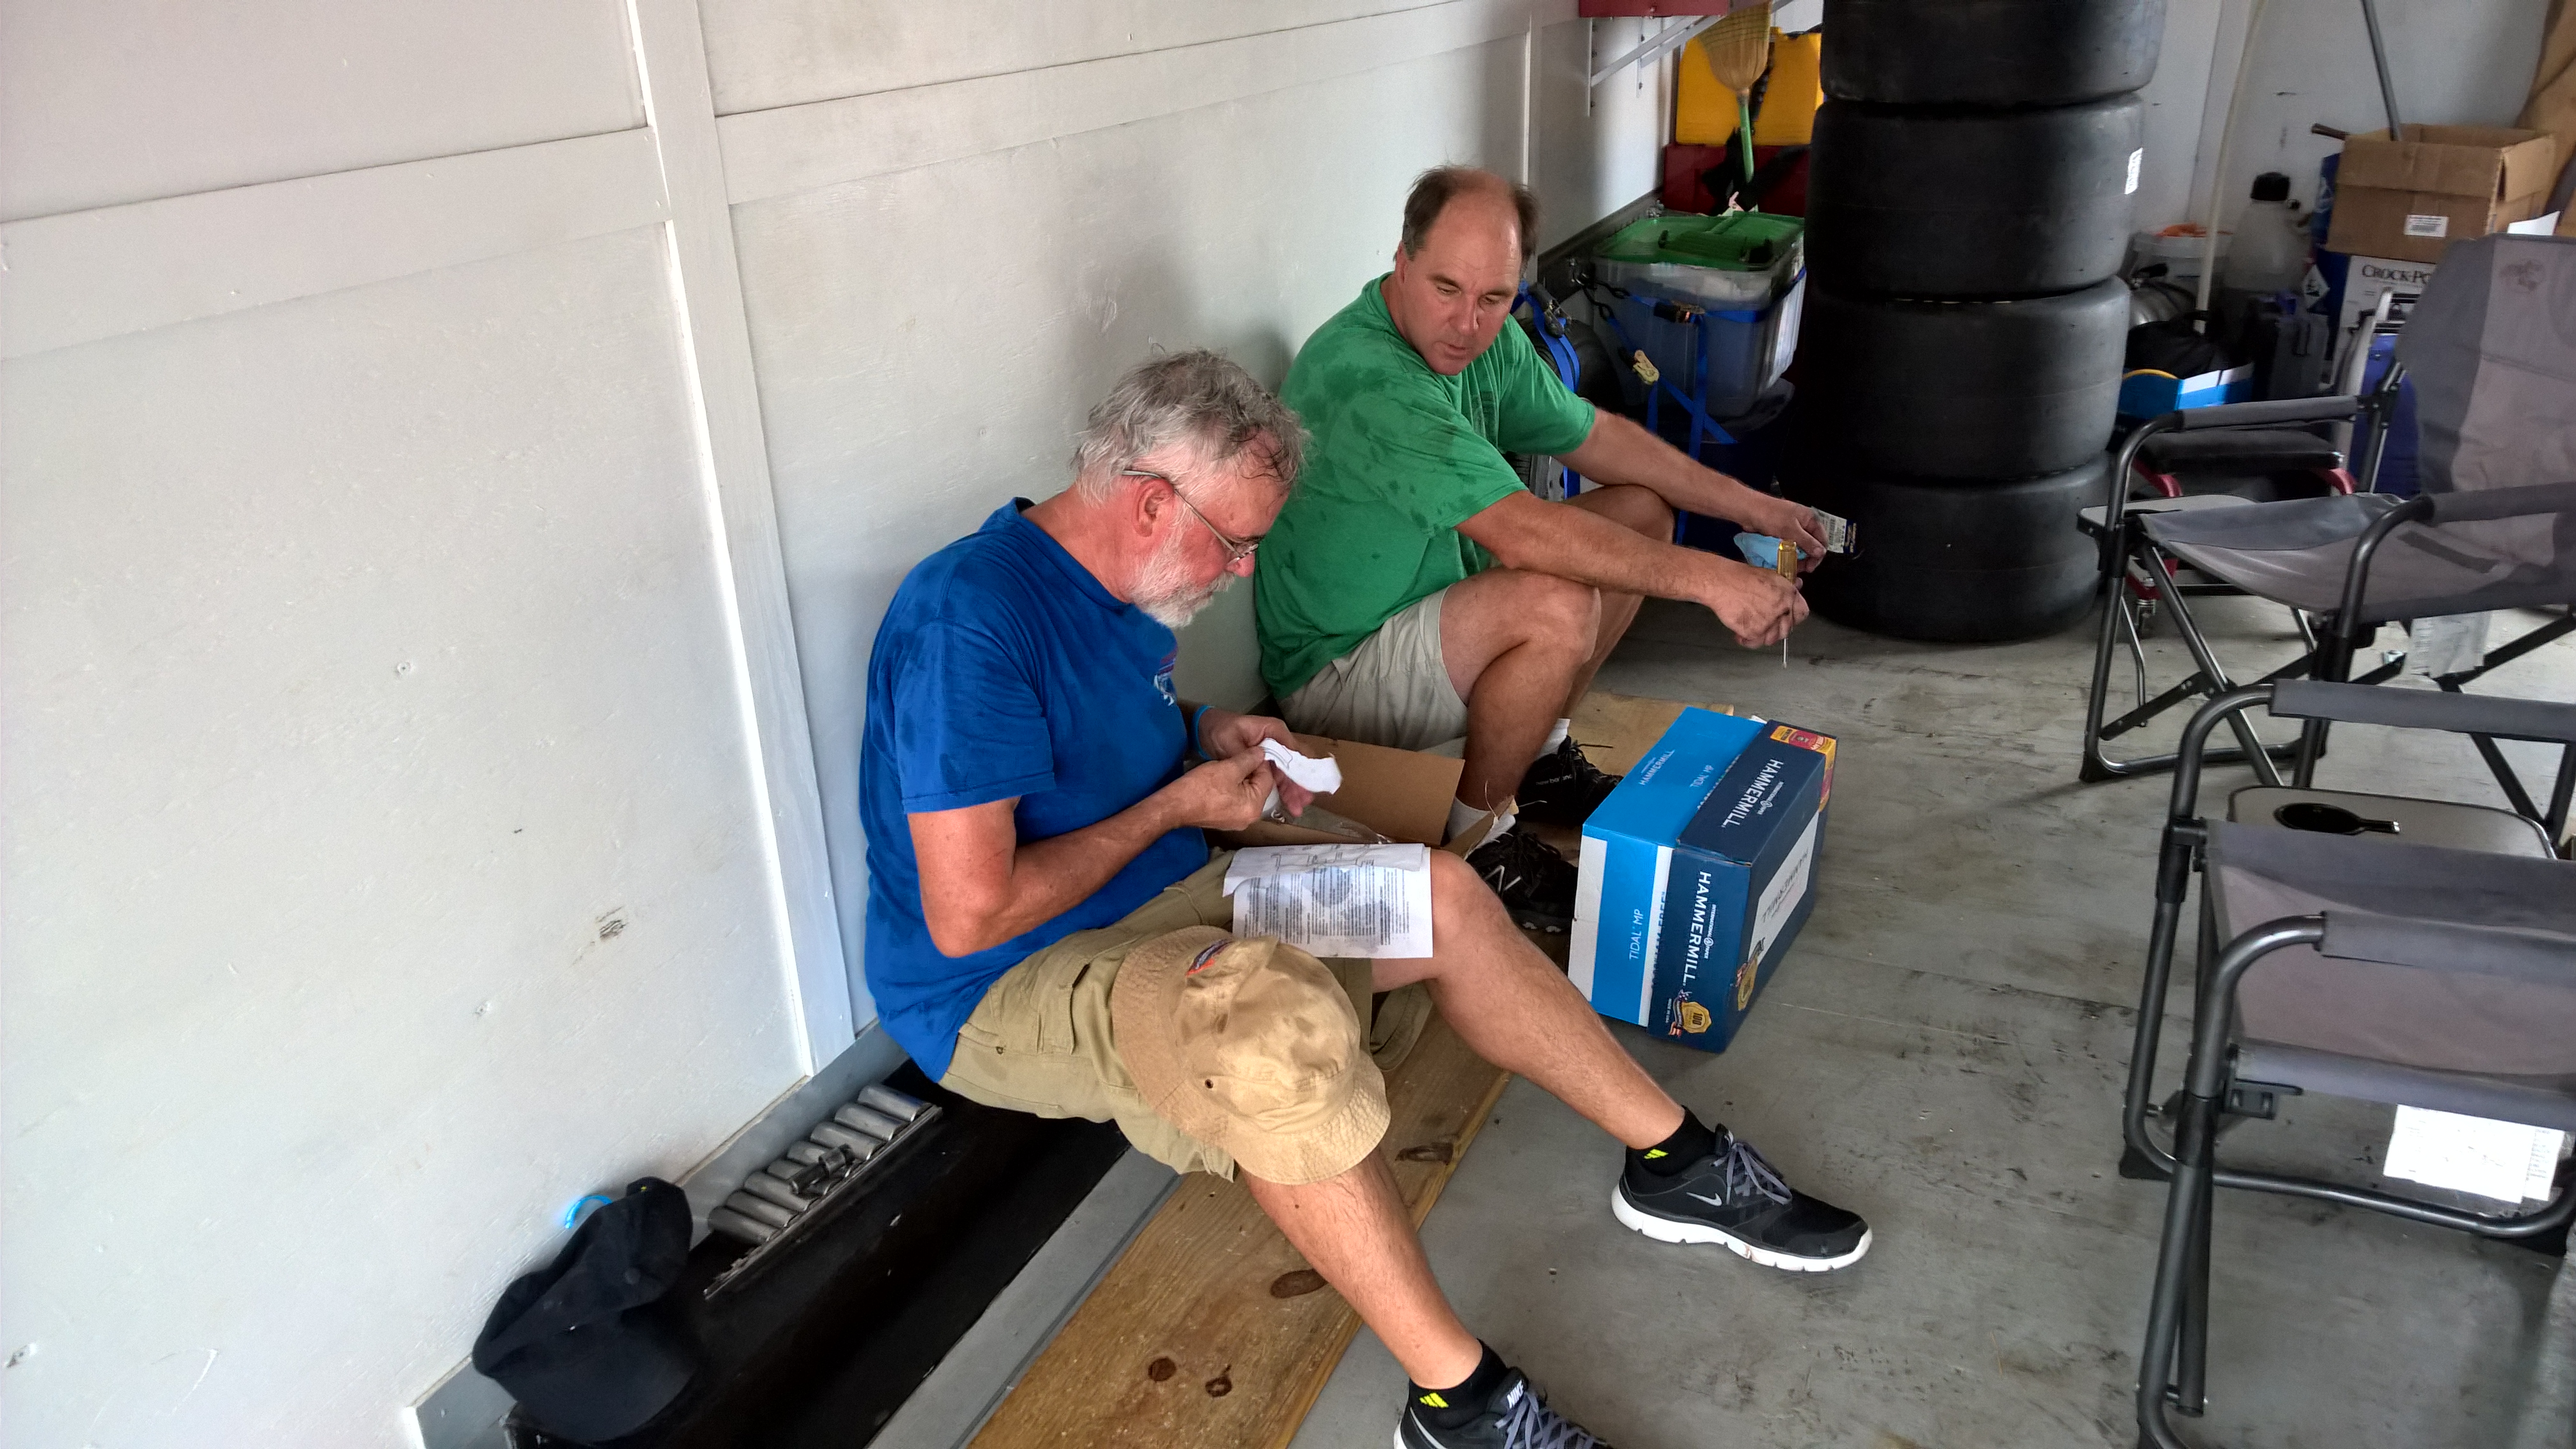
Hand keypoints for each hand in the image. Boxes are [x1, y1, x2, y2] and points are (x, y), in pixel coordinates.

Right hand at [1160, 749, 1282, 831]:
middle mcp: (1249, 819)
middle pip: (1257, 788)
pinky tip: (1218, 782)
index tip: (1250, 751)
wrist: (1174, 806)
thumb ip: (1249, 759)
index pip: (1267, 779)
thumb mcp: (1228, 768)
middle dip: (1249, 772)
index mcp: (1254, 807)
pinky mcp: (1225, 821)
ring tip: (1225, 769)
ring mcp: (1236, 821)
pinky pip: (1235, 801)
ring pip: (1246, 794)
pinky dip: (1231, 790)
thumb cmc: (1201, 788)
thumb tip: (1261, 753)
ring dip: (1239, 780)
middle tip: (1235, 760)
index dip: (1259, 762)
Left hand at [1196, 709, 1317, 816]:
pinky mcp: (1267, 762)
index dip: (1299, 768)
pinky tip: (1288, 803)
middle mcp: (1277, 740)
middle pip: (1293, 762)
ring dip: (1292, 789)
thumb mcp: (1230, 741)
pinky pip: (1277, 776)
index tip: (1303, 785)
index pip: (1292, 749)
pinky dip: (1282, 788)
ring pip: (1287, 772)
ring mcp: (1273, 752)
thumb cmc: (1220, 730)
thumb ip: (1245, 755)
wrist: (1207, 731)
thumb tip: (1259, 765)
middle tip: (1303, 802)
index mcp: (1273, 731)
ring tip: (1297, 808)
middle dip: (1298, 783)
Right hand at [1700, 558, 1807, 648]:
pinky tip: (1740, 633)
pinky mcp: (1754, 632)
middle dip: (1774, 629)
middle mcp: (1782, 610)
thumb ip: (1785, 586)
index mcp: (1788, 595)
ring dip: (1761, 636)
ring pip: (1771, 639)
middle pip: (1786, 630)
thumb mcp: (1770, 576)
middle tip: (1762, 623)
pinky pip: (1754, 643)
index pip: (1802, 614)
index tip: (1785, 619)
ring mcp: (1769, 622)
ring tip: (1750, 627)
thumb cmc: (1742, 577)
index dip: (1793, 618)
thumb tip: (1797, 586)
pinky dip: (1746, 640)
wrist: (1723, 583)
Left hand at [1735, 492, 1826, 572]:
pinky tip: (1785, 561)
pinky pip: (1789, 547)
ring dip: (1797, 558)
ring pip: (1799, 547)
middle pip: (1811, 545)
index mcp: (1810, 519)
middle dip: (1807, 558)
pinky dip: (1788, 554)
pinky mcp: (1781, 534)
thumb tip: (1820, 553)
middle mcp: (1803, 524)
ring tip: (1792, 566)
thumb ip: (1807, 542)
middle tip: (1801, 569)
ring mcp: (1792, 529)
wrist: (1749, 510)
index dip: (1818, 554)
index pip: (1821, 539)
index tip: (1811, 567)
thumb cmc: (1771, 515)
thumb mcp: (1792, 530)